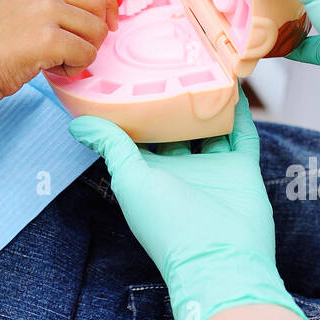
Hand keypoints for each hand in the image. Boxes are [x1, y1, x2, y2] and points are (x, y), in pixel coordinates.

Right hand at [0, 0, 118, 109]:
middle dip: (96, 33)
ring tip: (56, 62)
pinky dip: (74, 69)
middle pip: (99, 5)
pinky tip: (51, 70)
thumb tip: (86, 13)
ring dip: (84, 53)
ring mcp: (45, 11)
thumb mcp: (12, 4)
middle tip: (78, 51)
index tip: (109, 21)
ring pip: (96, 31)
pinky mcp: (48, 40)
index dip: (107, 2)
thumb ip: (45, 1)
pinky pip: (86, 55)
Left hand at [68, 88, 308, 319]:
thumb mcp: (131, 178)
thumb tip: (77, 122)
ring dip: (207, 101)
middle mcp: (180, 169)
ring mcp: (212, 169)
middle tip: (172, 59)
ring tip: (204, 65)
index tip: (134, 72)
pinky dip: (239, 113)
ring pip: (209, 126)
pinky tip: (236, 86)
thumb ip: (110, 145)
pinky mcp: (241, 170)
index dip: (137, 106)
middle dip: (173, 99)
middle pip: (175, 126)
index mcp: (149, 173)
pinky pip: (242, 134)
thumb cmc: (169, 225)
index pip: (140, 133)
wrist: (222, 260)